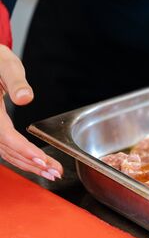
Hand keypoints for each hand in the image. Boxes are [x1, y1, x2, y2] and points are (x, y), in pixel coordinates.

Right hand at [0, 44, 62, 180]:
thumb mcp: (5, 64)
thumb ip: (15, 80)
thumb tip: (25, 98)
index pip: (4, 135)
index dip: (23, 150)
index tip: (42, 161)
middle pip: (7, 149)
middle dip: (32, 164)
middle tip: (55, 173)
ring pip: (6, 153)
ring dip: (29, 165)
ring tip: (51, 173)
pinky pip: (5, 148)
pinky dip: (22, 158)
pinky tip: (37, 164)